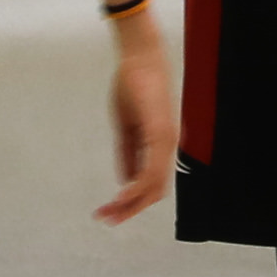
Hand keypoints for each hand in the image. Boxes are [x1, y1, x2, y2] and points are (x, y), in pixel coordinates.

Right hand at [98, 22, 178, 224]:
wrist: (140, 57)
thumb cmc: (134, 86)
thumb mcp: (126, 126)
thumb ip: (128, 153)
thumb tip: (126, 179)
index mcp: (162, 144)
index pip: (152, 183)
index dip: (134, 201)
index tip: (112, 211)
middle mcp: (168, 145)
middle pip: (154, 190)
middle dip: (130, 209)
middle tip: (107, 219)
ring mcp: (166, 139)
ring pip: (154, 184)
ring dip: (131, 203)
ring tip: (109, 213)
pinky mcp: (159, 131)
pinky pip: (152, 167)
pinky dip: (137, 186)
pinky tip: (124, 195)